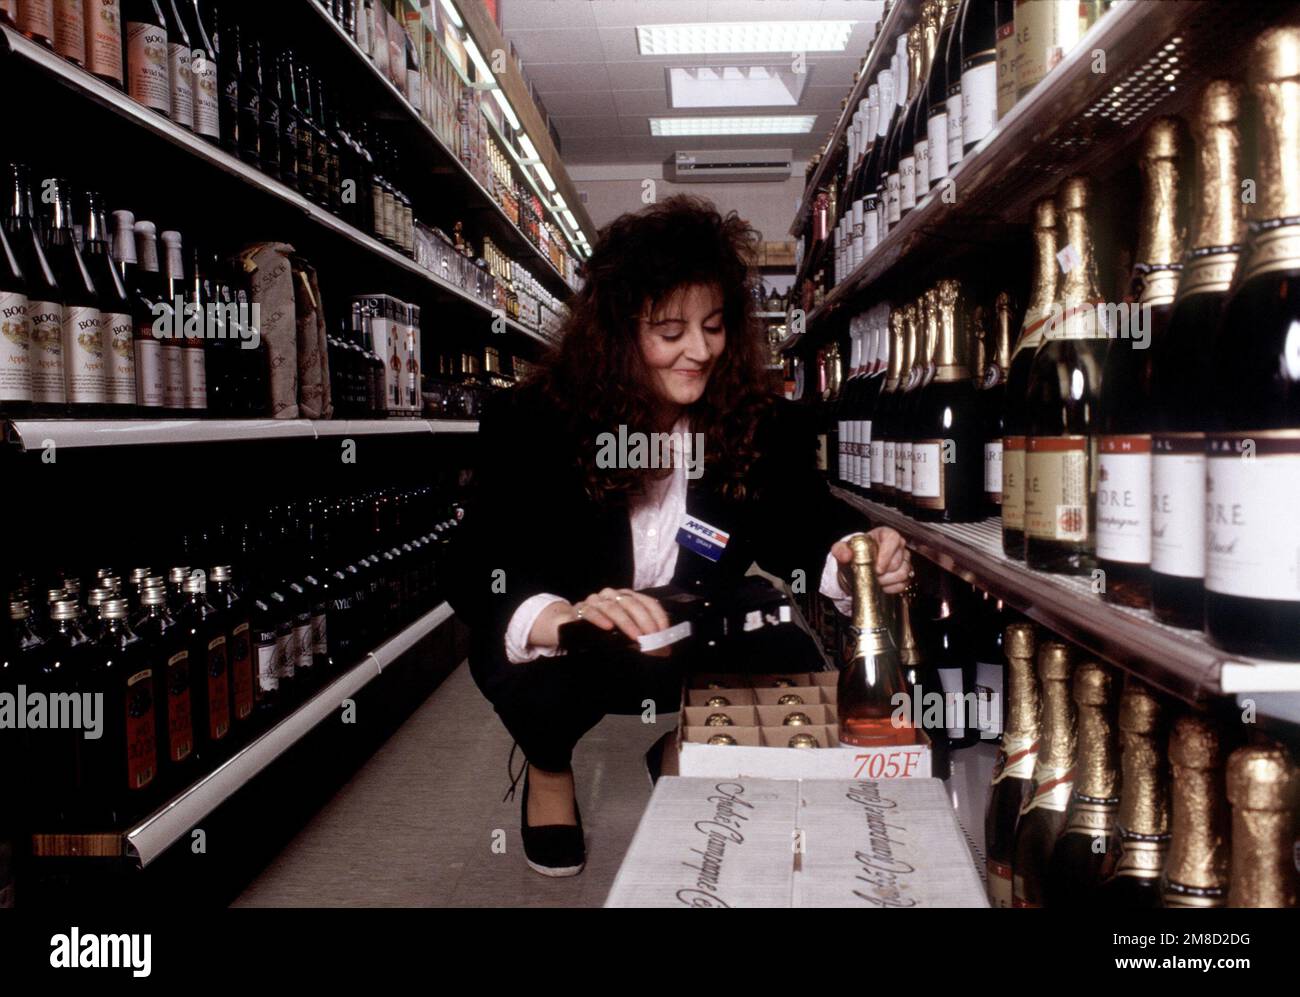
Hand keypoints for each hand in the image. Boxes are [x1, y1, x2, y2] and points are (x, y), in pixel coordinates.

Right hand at [528, 588, 671, 654]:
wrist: (568, 625)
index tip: (663, 632)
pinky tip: (608, 628)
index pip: (647, 601)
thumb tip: (663, 652)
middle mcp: (612, 595)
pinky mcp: (580, 609)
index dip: (657, 616)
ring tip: (635, 637)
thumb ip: (641, 637)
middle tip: (651, 637)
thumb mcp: (623, 632)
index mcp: (626, 597)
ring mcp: (595, 600)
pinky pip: (590, 612)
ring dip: (626, 623)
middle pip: (631, 603)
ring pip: (613, 608)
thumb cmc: (602, 629)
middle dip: (644, 621)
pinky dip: (600, 620)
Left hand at [832, 527, 912, 594]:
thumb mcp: (842, 550)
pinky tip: (881, 585)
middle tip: (872, 575)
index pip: (893, 540)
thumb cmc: (854, 555)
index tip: (877, 568)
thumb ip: (841, 550)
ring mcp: (903, 560)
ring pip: (903, 573)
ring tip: (876, 580)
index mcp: (885, 535)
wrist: (856, 568)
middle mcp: (898, 546)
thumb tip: (846, 555)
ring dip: (887, 581)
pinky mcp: (905, 574)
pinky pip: (903, 584)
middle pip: (898, 561)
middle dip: (883, 572)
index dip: (886, 555)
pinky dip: (891, 588)